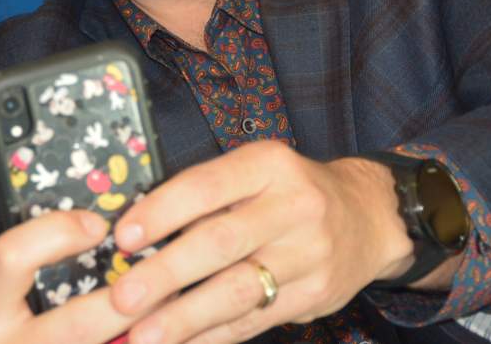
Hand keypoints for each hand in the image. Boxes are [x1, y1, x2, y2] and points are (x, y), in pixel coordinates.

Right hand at [0, 210, 152, 343]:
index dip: (58, 234)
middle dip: (129, 302)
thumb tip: (95, 228)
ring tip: (170, 312)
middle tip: (164, 277)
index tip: (98, 226)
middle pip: (77, 325)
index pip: (12, 259)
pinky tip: (154, 337)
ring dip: (141, 336)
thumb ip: (25, 261)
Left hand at [105, 141, 419, 343]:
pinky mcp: (314, 295)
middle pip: (220, 242)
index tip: (122, 237)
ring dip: (185, 317)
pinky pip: (255, 320)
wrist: (367, 216)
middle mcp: (293, 206)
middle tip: (123, 298)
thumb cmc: (288, 190)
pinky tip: (182, 343)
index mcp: (268, 165)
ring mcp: (308, 254)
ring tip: (144, 334)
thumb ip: (205, 196)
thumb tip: (134, 234)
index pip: (207, 186)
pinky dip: (213, 335)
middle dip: (165, 274)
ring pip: (237, 290)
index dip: (161, 212)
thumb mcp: (255, 171)